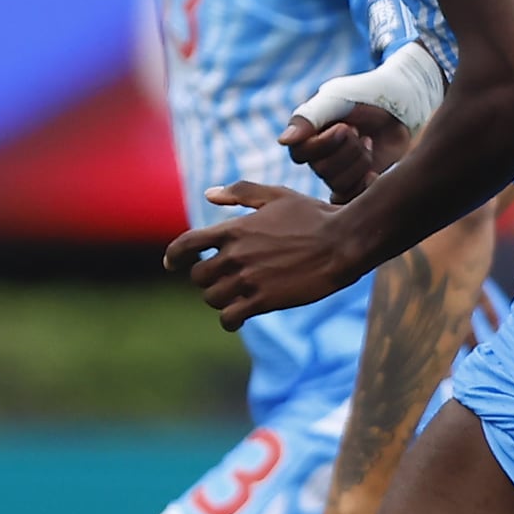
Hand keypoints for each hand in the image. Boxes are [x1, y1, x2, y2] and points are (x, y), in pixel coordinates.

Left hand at [167, 181, 364, 323]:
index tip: (171, 264)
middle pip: (198, 276)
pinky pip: (229, 318)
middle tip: (222, 280)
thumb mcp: (277, 195)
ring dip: (219, 299)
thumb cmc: (313, 216)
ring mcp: (248, 280)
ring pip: (211, 298)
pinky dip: (229, 321)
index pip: (185, 244)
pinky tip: (237, 319)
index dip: (174, 256)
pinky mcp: (263, 301)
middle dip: (206, 279)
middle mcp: (235, 255)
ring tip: (233, 297)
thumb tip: (208, 194)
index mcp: (234, 228)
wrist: (343, 242)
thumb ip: (240, 192)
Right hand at [280, 103, 401, 202]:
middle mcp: (318, 155)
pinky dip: (364, 186)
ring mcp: (337, 171)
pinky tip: (374, 171)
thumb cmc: (367, 96)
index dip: (325, 144)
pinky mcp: (355, 184)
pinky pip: (349, 198)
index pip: (300, 154)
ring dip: (360, 161)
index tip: (346, 126)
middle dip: (349, 150)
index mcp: (307, 133)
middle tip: (361, 132)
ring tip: (369, 142)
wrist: (403, 105)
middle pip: (322, 170)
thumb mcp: (338, 100)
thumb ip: (310, 118)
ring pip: (338, 184)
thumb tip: (283, 141)